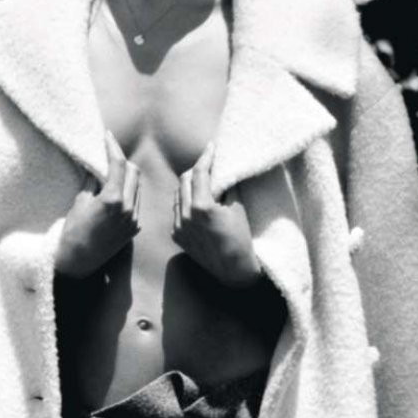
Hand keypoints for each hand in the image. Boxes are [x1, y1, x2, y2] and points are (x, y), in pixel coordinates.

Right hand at [54, 132, 140, 278]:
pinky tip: (116, 194)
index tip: (107, 136)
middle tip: (109, 155)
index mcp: (113, 199)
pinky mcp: (134, 229)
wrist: (78, 262)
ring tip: (111, 174)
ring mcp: (133, 220)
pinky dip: (128, 194)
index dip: (113, 147)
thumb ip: (92, 181)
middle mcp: (127, 209)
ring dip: (127, 177)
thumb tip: (97, 167)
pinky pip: (135, 203)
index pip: (118, 164)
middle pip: (133, 172)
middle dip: (122, 161)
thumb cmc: (73, 232)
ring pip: (137, 187)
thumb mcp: (79, 201)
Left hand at [171, 145, 262, 287]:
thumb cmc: (241, 238)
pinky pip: (178, 212)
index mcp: (202, 207)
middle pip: (185, 180)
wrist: (233, 270)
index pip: (200, 172)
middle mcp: (186, 216)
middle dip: (197, 170)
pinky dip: (186, 203)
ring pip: (178, 195)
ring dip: (189, 186)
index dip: (206, 157)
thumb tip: (223, 166)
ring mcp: (179, 227)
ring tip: (203, 184)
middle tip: (209, 166)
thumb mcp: (238, 206)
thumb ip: (227, 184)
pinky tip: (197, 204)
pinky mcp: (177, 236)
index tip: (211, 147)